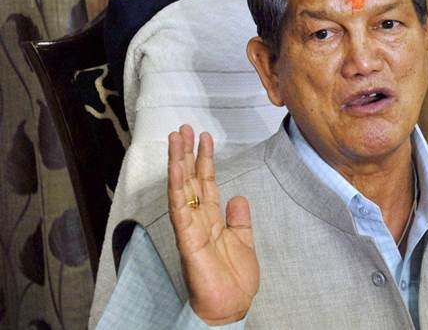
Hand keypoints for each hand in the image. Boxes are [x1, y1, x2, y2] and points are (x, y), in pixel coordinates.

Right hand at [167, 125, 258, 324]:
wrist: (231, 306)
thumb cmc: (234, 280)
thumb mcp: (244, 242)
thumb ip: (239, 219)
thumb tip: (238, 197)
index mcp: (212, 220)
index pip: (207, 183)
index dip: (205, 160)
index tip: (204, 137)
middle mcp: (199, 220)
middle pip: (191, 180)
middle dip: (187, 153)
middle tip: (184, 128)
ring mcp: (191, 228)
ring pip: (182, 189)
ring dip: (178, 163)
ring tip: (176, 139)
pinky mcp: (187, 240)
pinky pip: (180, 210)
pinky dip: (177, 188)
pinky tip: (176, 169)